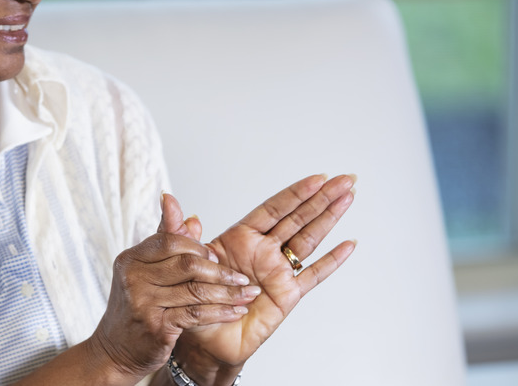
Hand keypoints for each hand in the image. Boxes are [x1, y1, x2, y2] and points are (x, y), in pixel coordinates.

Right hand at [88, 201, 265, 382]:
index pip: (170, 240)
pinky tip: (236, 312)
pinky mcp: (156, 327)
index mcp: (131, 259)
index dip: (197, 246)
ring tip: (247, 294)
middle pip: (186, 264)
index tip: (216, 257)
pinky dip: (221, 312)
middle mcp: (133, 278)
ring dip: (228, 293)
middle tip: (240, 277)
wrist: (115, 351)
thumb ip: (169, 245)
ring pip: (196, 290)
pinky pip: (197, 314)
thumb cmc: (135, 310)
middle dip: (219, 270)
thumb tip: (194, 219)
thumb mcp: (145, 274)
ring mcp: (143, 303)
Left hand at [165, 174, 355, 381]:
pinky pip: (313, 275)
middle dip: (322, 198)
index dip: (295, 193)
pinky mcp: (286, 295)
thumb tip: (168, 199)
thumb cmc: (193, 298)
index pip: (273, 208)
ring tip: (349, 196)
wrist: (201, 339)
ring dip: (329, 218)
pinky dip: (331, 261)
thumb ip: (179, 231)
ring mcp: (277, 271)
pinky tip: (348, 244)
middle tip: (345, 179)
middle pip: (298, 218)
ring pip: (309, 239)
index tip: (316, 177)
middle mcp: (263, 251)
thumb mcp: (182, 259)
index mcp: (241, 237)